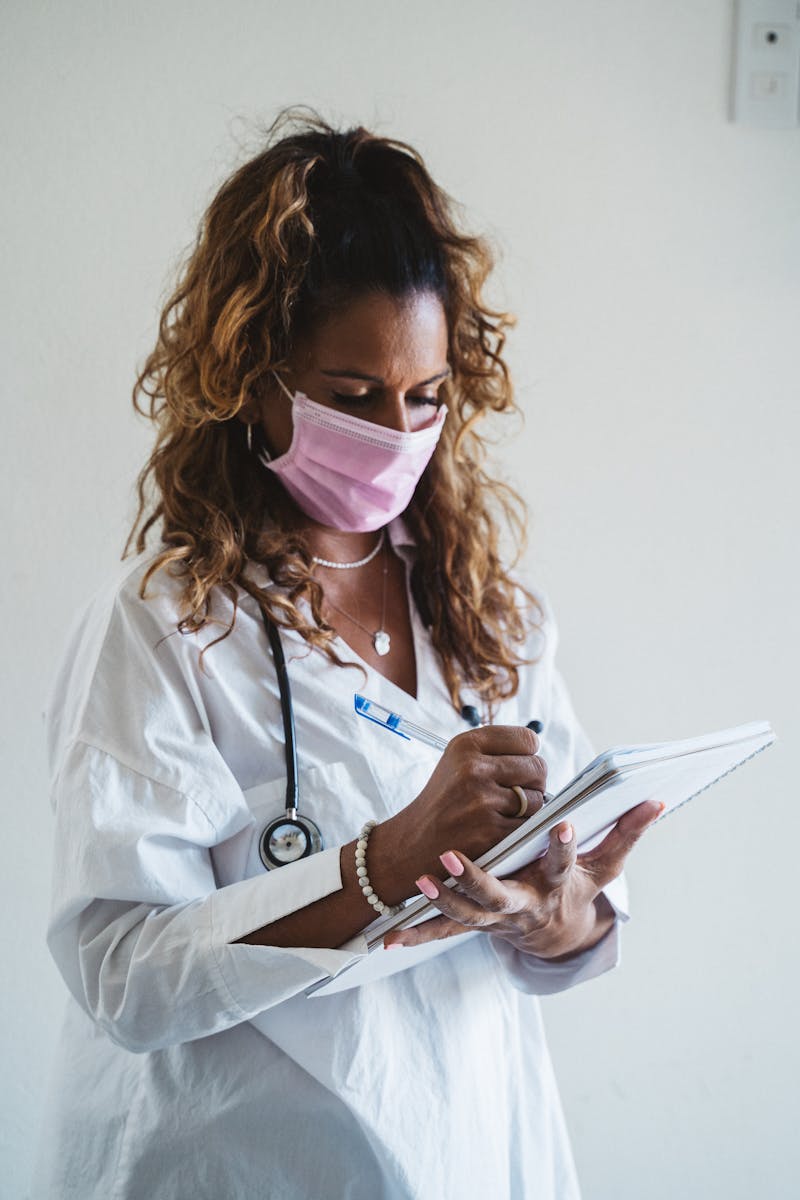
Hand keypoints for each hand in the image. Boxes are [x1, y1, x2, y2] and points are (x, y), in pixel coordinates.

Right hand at [368, 725, 546, 905]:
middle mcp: (473, 769)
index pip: (528, 739)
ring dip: (529, 809)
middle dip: (533, 782)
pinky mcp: (490, 832)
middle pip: (538, 768)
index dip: (528, 755)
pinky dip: (523, 831)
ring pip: (537, 799)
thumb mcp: (458, 760)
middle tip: (515, 793)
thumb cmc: (445, 799)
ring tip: (504, 812)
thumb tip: (538, 753)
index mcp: (466, 744)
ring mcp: (482, 801)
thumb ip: (496, 750)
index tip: (517, 767)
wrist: (415, 842)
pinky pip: (529, 826)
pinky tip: (502, 830)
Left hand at [383, 798, 663, 957]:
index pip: (560, 864)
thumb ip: (626, 832)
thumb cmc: (580, 889)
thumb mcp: (604, 866)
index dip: (561, 847)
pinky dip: (419, 934)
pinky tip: (390, 939)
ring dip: (443, 900)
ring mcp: (496, 919)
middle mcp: (524, 905)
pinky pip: (445, 932)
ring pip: (467, 915)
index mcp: (555, 885)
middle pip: (500, 897)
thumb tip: (656, 799)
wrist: (557, 933)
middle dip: (477, 879)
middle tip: (453, 857)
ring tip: (422, 879)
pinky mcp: (475, 925)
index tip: (559, 822)